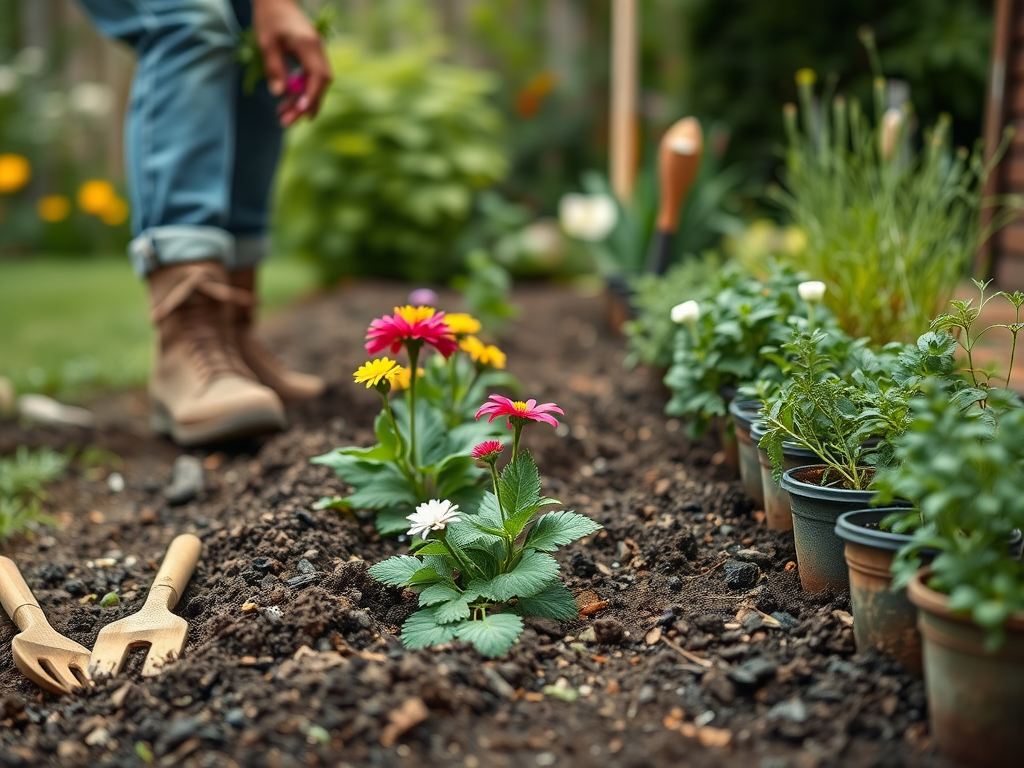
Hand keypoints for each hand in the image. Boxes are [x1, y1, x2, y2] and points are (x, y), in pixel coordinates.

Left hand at [252, 0, 331, 124]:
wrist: (276, 0)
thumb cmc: (269, 19)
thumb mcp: (266, 43)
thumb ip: (274, 68)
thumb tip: (279, 93)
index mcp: (308, 45)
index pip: (318, 76)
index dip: (311, 96)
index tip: (300, 111)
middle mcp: (318, 50)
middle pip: (321, 84)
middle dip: (307, 105)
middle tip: (288, 121)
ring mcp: (317, 53)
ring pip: (318, 83)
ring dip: (303, 101)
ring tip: (284, 115)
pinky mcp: (313, 55)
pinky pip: (312, 77)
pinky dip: (302, 91)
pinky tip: (289, 101)